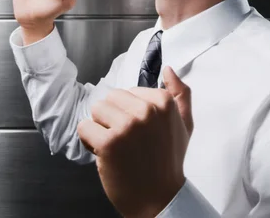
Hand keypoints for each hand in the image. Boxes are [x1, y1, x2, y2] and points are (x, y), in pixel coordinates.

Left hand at [77, 66, 193, 217]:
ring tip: (116, 146)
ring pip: (96, 109)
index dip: (129, 111)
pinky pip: (85, 127)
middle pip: (111, 98)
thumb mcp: (184, 125)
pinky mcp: (108, 143)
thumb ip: (180, 94)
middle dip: (114, 117)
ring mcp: (127, 126)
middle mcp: (146, 111)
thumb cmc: (169, 161)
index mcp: (163, 102)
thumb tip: (168, 69)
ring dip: (101, 127)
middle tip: (127, 141)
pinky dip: (88, 140)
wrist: (159, 200)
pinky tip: (103, 153)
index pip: (129, 91)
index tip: (140, 132)